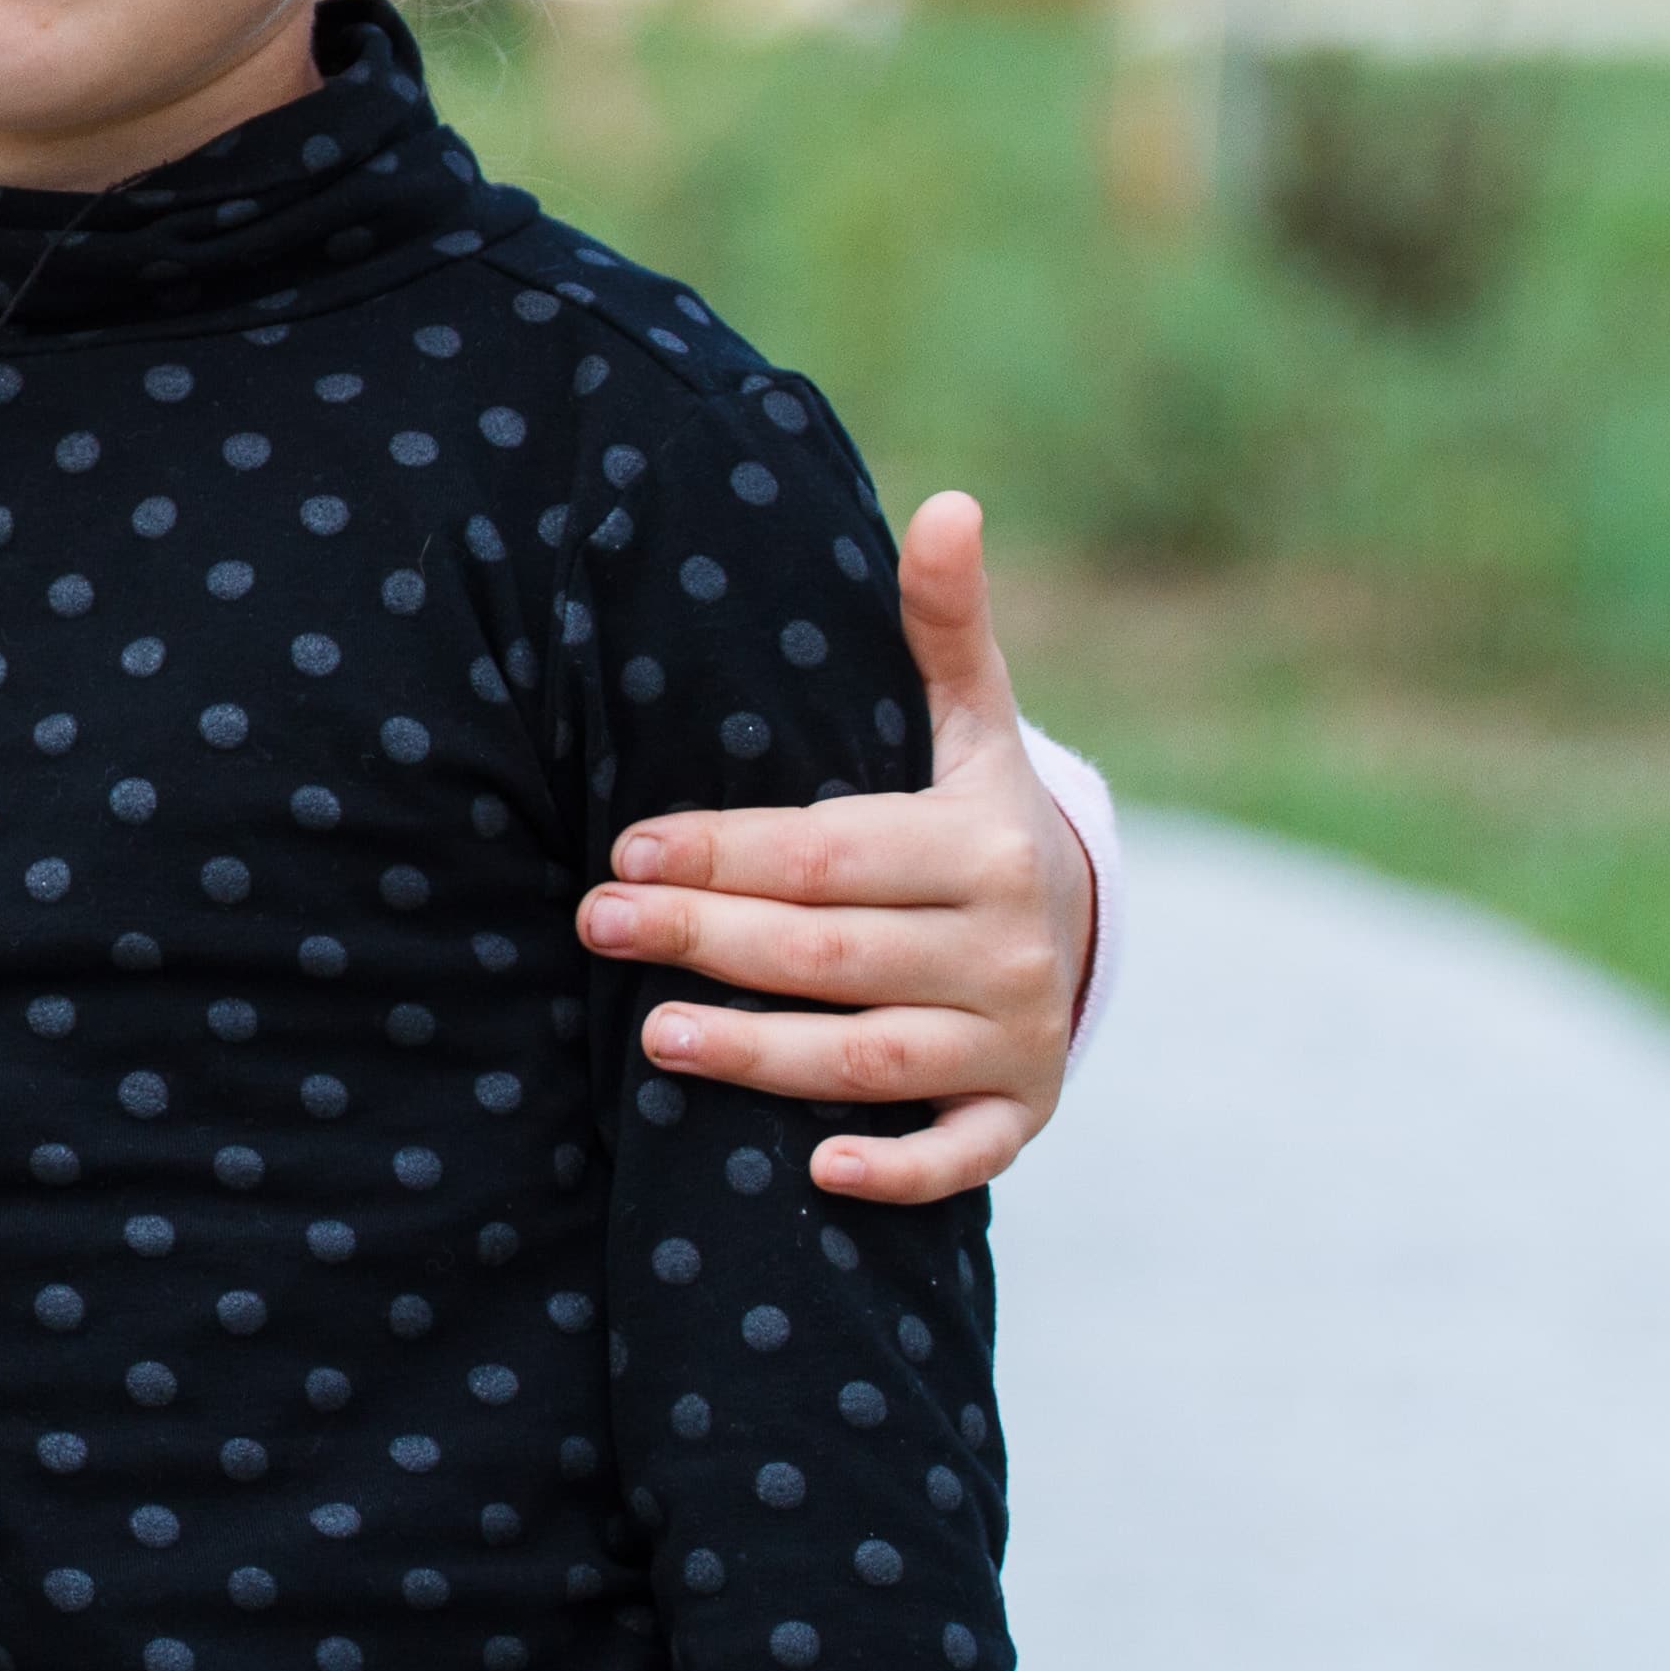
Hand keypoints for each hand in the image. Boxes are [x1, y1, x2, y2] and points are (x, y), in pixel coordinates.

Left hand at [577, 490, 1091, 1204]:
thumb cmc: (968, 815)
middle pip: (834, 954)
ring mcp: (1014, 1040)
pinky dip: (894, 1167)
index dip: (726, 852)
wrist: (1076, 925)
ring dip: (764, 1055)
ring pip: (873, 1058)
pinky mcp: (1018, 1117)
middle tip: (593, 925)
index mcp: (982, 844)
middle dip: (708, 942)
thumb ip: (942, 625)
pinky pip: (959, 1157)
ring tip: (651, 1036)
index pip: (831, 852)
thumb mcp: (971, 721)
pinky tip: (808, 1166)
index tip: (624, 850)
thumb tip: (949, 503)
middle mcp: (1008, 946)